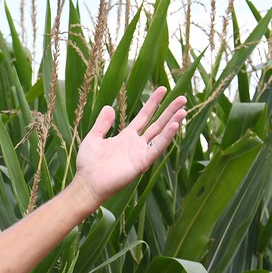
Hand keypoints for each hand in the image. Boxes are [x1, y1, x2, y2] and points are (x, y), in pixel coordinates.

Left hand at [71, 86, 187, 207]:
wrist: (88, 183)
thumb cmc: (88, 164)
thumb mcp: (94, 138)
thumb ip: (102, 124)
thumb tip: (108, 107)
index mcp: (126, 137)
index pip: (144, 116)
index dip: (153, 103)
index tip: (162, 89)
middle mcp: (136, 144)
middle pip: (157, 123)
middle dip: (169, 110)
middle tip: (182, 98)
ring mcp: (140, 153)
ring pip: (160, 134)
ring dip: (172, 122)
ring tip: (183, 110)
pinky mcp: (142, 163)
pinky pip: (156, 148)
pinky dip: (166, 138)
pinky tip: (174, 126)